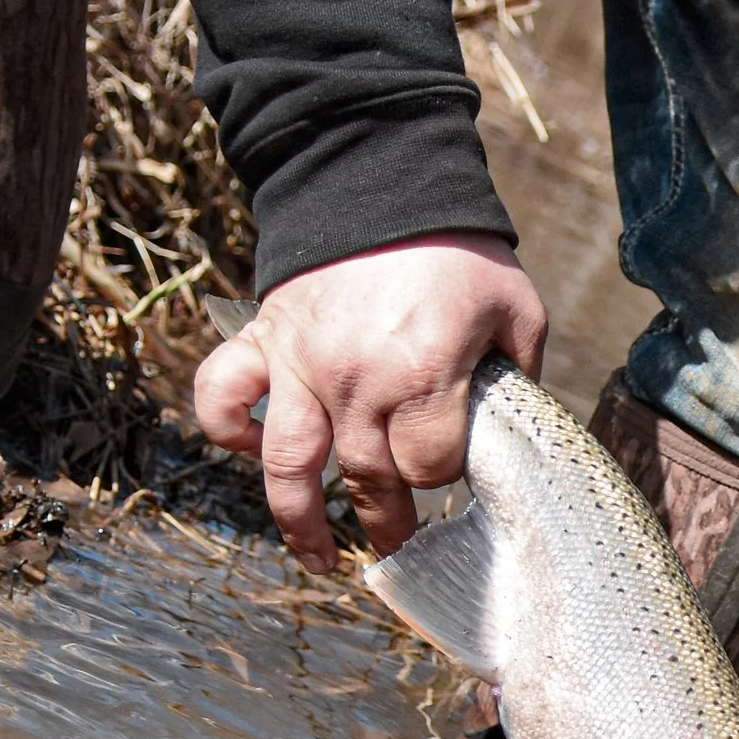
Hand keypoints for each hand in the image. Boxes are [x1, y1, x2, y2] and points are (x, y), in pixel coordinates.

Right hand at [194, 235, 547, 567]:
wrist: (384, 180)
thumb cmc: (458, 251)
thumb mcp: (515, 310)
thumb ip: (517, 377)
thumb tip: (510, 434)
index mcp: (423, 373)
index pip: (429, 466)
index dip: (443, 479)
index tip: (448, 475)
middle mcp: (356, 378)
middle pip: (366, 479)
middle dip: (386, 521)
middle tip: (398, 543)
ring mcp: (301, 362)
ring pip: (287, 465)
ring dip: (299, 521)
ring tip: (319, 559)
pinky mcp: (263, 338)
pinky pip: (222, 395)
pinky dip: (225, 430)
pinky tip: (249, 454)